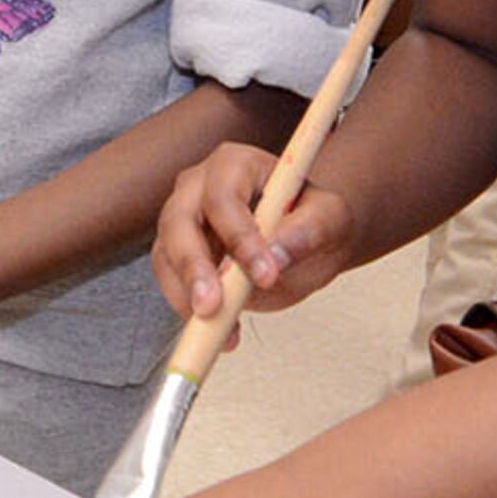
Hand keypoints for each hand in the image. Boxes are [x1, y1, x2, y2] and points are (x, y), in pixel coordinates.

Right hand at [150, 146, 356, 322]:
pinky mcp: (175, 253)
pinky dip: (189, 310)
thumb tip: (277, 256)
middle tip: (213, 307)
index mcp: (236, 164)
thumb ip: (309, 232)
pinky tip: (224, 333)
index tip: (266, 275)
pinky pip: (169, 281)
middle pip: (178, 221)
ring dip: (186, 295)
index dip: (239, 236)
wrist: (304, 242)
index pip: (224, 196)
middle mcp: (199, 185)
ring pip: (165, 254)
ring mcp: (182, 218)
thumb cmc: (315, 221)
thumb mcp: (331, 220)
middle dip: (194, 267)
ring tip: (221, 330)